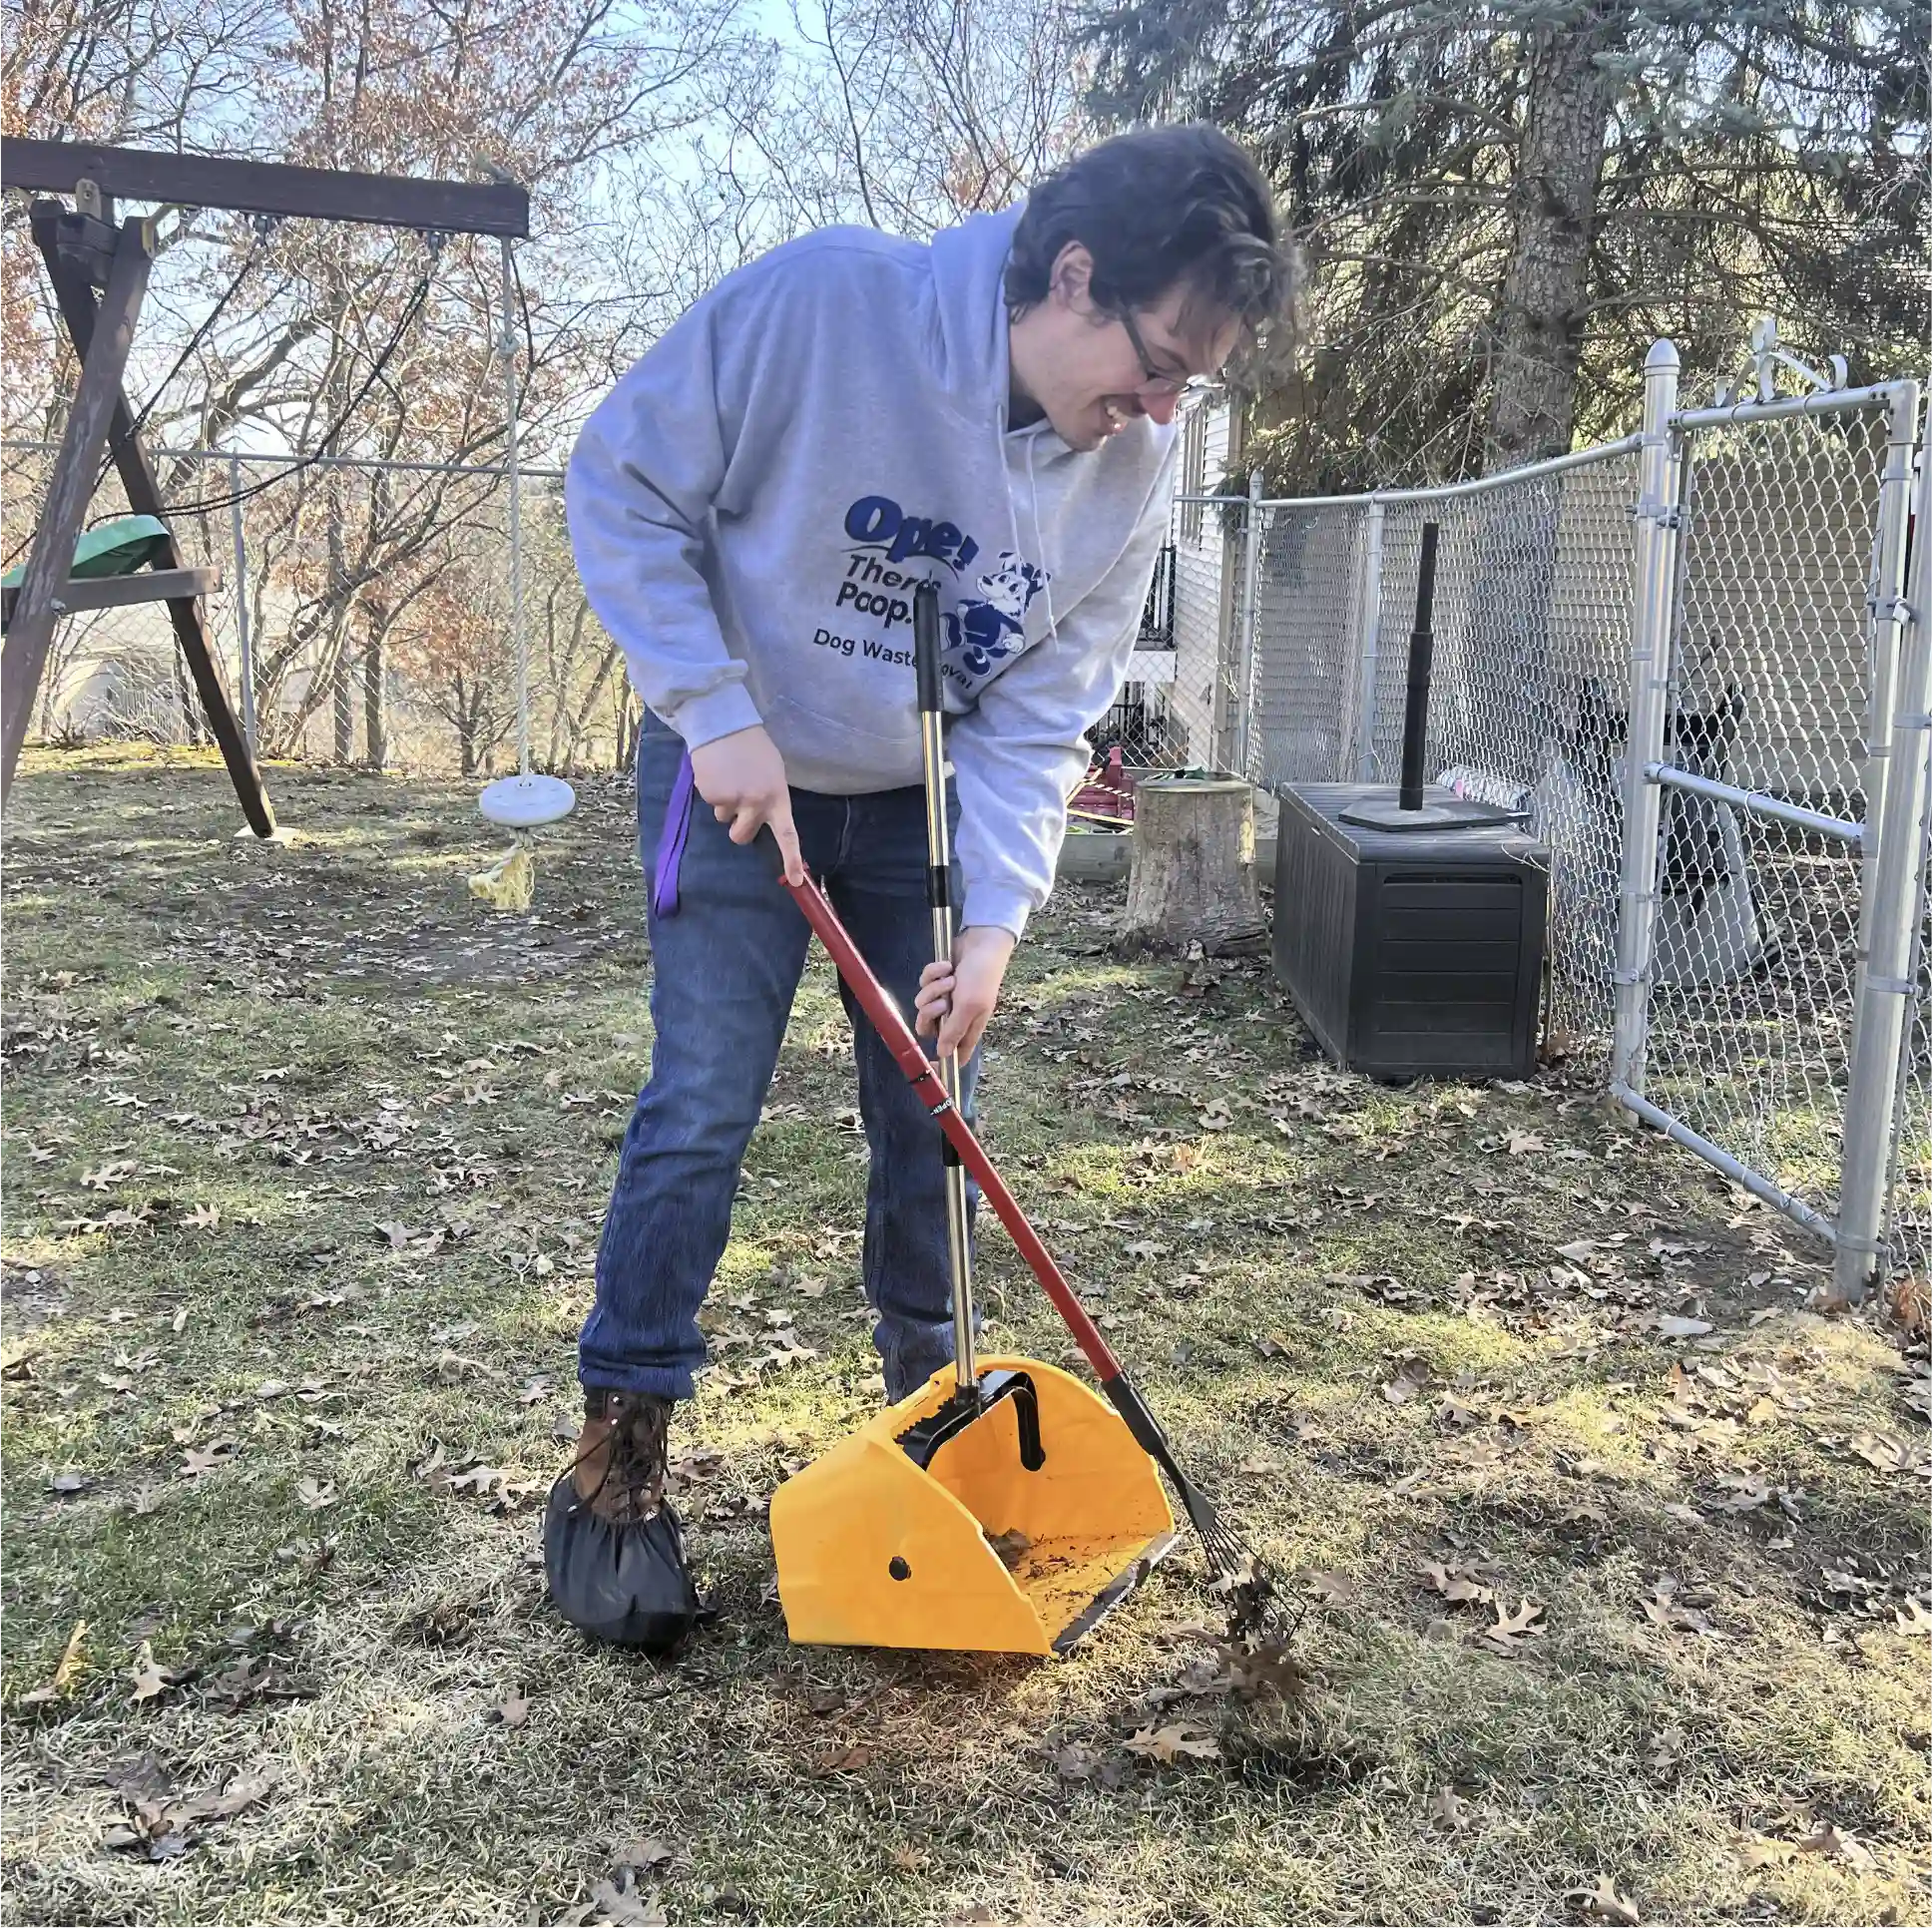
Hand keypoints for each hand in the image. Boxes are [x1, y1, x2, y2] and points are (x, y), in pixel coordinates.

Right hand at [689, 724, 803, 884]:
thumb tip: (762, 821)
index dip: (791, 859)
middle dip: (737, 826)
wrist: (724, 723)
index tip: (794, 881)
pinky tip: (716, 770)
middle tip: (738, 799)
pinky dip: (711, 790)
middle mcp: (756, 803)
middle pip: (742, 836)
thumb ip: (771, 798)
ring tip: (728, 775)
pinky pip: (710, 802)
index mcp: (777, 797)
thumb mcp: (772, 772)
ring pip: (723, 818)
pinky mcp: (711, 794)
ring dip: (724, 802)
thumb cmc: (752, 747)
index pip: (787, 834)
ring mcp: (732, 800)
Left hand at [914, 924, 1015, 1060]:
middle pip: (929, 1028)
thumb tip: (944, 1055)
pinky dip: (934, 973)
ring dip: (934, 989)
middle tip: (942, 1004)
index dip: (943, 1061)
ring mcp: (945, 997)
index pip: (955, 1054)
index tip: (929, 1064)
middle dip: (930, 1015)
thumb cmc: (981, 976)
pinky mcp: (937, 981)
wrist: (981, 942)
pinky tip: (947, 966)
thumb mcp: (969, 1006)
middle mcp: (956, 1015)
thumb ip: (954, 1031)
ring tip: (950, 979)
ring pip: (923, 1004)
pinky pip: (924, 984)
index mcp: (968, 1027)